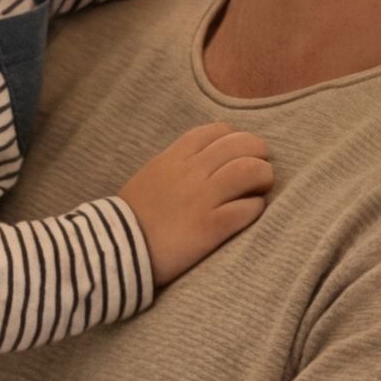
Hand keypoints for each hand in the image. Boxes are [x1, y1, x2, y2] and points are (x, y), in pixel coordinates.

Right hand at [119, 121, 276, 285]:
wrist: (116, 248)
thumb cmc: (133, 216)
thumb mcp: (151, 175)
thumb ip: (178, 163)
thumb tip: (203, 160)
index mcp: (176, 155)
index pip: (219, 131)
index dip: (237, 139)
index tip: (239, 155)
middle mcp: (193, 171)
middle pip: (243, 145)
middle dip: (259, 154)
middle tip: (259, 172)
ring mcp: (203, 198)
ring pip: (251, 170)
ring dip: (264, 177)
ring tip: (260, 189)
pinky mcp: (211, 227)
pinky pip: (248, 208)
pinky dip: (256, 207)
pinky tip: (251, 212)